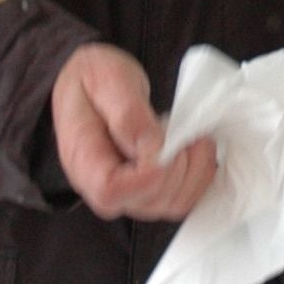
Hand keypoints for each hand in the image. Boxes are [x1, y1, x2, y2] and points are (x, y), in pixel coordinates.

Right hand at [51, 44, 213, 221]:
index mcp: (83, 162)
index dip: (148, 172)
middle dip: (178, 162)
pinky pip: (185, 199)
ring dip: (195, 167)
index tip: (163, 135)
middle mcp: (102, 189)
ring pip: (174, 203)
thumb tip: (152, 146)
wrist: (89, 87)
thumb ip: (127, 113)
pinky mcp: (149, 194)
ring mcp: (129, 196)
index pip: (111, 190)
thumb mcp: (106, 80)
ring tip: (189, 134)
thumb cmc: (92, 81)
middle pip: (151, 200)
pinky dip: (200, 173)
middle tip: (178, 125)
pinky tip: (194, 147)